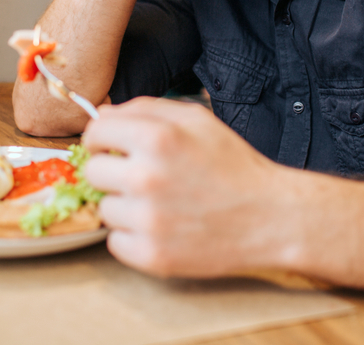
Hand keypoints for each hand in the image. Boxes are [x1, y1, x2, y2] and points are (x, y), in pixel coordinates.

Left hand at [82, 97, 288, 277]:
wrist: (270, 217)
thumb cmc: (234, 165)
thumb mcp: (198, 121)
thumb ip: (146, 109)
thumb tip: (103, 113)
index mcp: (157, 137)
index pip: (95, 132)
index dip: (103, 138)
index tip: (114, 147)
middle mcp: (147, 177)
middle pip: (92, 171)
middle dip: (113, 171)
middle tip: (142, 177)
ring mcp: (148, 220)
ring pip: (104, 208)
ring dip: (125, 205)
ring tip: (160, 203)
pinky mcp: (151, 255)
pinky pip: (115, 241)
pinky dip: (133, 236)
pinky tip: (162, 227)